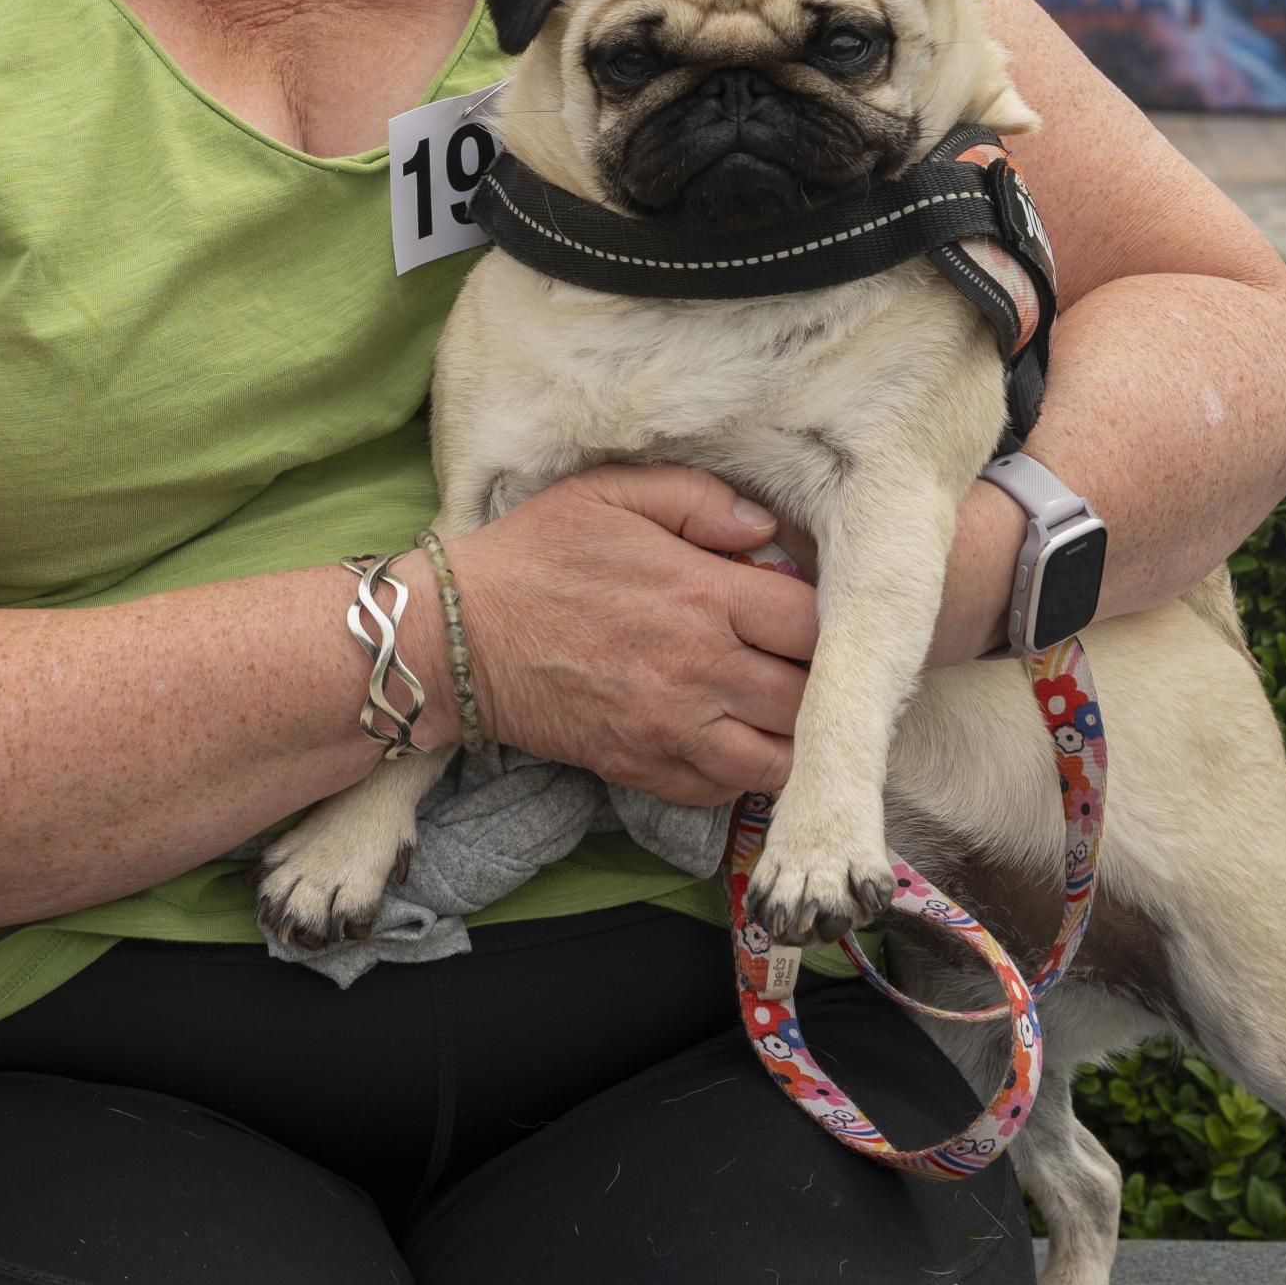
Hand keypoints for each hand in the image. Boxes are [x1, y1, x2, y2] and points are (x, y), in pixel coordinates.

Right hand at [445, 466, 819, 806]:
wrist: (456, 637)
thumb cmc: (533, 555)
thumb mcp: (610, 492)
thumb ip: (698, 498)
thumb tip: (768, 526)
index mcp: (703, 595)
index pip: (814, 625)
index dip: (829, 619)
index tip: (811, 609)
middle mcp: (700, 670)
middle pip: (809, 698)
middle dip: (818, 681)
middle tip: (803, 662)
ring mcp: (673, 729)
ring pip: (778, 760)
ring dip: (791, 737)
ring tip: (778, 707)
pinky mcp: (644, 769)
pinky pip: (723, 792)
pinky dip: (741, 773)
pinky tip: (731, 737)